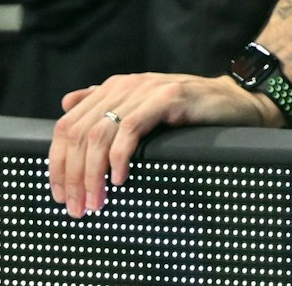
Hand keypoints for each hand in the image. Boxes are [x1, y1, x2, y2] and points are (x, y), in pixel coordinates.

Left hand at [48, 72, 279, 217]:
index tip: (61, 195)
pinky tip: (121, 179)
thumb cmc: (189, 111)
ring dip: (92, 174)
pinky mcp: (170, 97)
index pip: (67, 126)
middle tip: (78, 206)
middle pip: (78, 133)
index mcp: (114, 87)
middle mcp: (125, 84)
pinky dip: (119, 158)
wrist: (235, 102)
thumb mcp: (143, 106)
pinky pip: (131, 130)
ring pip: (99, 134)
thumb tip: (67, 102)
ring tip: (97, 201)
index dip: (56, 164)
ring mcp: (147, 89)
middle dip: (71, 175)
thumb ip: (106, 103)